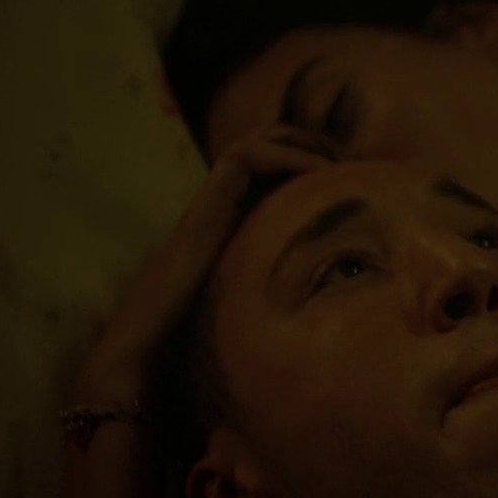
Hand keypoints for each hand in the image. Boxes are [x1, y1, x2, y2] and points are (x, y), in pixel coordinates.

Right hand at [71, 128, 336, 403]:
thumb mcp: (261, 313)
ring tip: (339, 163)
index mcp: (237, 226)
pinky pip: (244, 158)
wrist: (146, 356)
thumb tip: (338, 332)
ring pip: (256, 142)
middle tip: (352, 162)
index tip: (352, 178)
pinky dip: (286, 157)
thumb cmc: (200, 348)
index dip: (312, 161)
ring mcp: (211, 206)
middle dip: (314, 143)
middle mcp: (222, 209)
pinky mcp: (204, 209)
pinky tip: (318, 175)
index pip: (274, 169)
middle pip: (268, 144)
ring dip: (303, 143)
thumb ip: (288, 304)